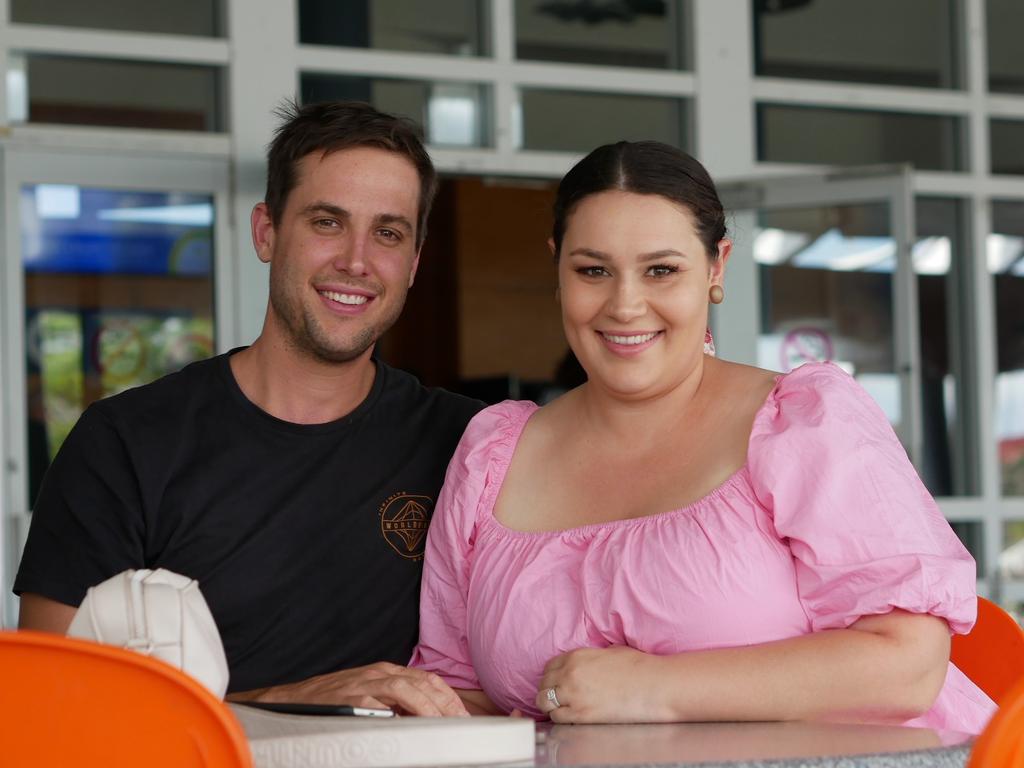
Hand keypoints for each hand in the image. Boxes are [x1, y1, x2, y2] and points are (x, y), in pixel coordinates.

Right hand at [239, 662, 468, 716]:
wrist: (287, 703)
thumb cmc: (329, 703)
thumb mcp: (366, 696)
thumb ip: (393, 704)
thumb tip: (423, 723)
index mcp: (386, 671)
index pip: (429, 680)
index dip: (451, 699)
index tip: (465, 718)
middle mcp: (379, 673)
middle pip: (425, 683)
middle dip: (449, 705)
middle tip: (463, 727)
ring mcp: (364, 685)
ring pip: (408, 689)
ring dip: (431, 710)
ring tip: (445, 728)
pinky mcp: (350, 701)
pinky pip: (381, 705)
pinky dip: (400, 715)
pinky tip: (413, 730)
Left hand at [535, 646, 666, 722]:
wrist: (653, 686)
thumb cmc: (638, 667)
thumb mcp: (609, 652)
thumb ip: (591, 657)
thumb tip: (588, 663)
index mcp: (576, 656)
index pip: (549, 667)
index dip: (552, 675)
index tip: (556, 682)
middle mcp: (570, 674)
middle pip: (544, 684)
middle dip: (549, 690)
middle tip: (558, 696)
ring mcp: (573, 695)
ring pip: (544, 702)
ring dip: (550, 705)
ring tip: (561, 708)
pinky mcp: (581, 715)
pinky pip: (557, 717)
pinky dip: (560, 718)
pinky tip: (571, 717)